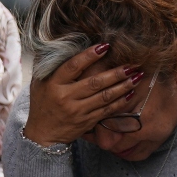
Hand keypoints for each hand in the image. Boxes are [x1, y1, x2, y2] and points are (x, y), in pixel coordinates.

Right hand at [23, 43, 140, 144]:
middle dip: (116, 73)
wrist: (43, 135)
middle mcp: (66, 97)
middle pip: (94, 82)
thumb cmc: (42, 104)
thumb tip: (57, 42)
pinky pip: (107, 110)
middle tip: (132, 63)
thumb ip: (49, 65)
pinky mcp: (87, 121)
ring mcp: (77, 110)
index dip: (90, 55)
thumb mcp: (38, 83)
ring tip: (137, 76)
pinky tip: (130, 93)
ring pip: (104, 96)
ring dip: (123, 86)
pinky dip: (120, 101)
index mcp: (53, 84)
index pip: (73, 66)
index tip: (105, 46)